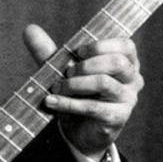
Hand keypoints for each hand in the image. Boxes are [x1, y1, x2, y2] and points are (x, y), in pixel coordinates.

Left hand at [22, 23, 143, 156]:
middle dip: (87, 65)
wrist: (77, 132)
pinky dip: (68, 103)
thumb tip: (29, 29)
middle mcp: (132, 79)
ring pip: (104, 83)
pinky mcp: (117, 118)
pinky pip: (93, 107)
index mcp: (126, 62)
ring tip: (56, 87)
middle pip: (117, 63)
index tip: (78, 51)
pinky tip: (51, 102)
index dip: (102, 45)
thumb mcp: (61, 71)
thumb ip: (48, 51)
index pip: (126, 46)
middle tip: (66, 72)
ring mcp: (127, 99)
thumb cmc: (75, 95)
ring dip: (75, 84)